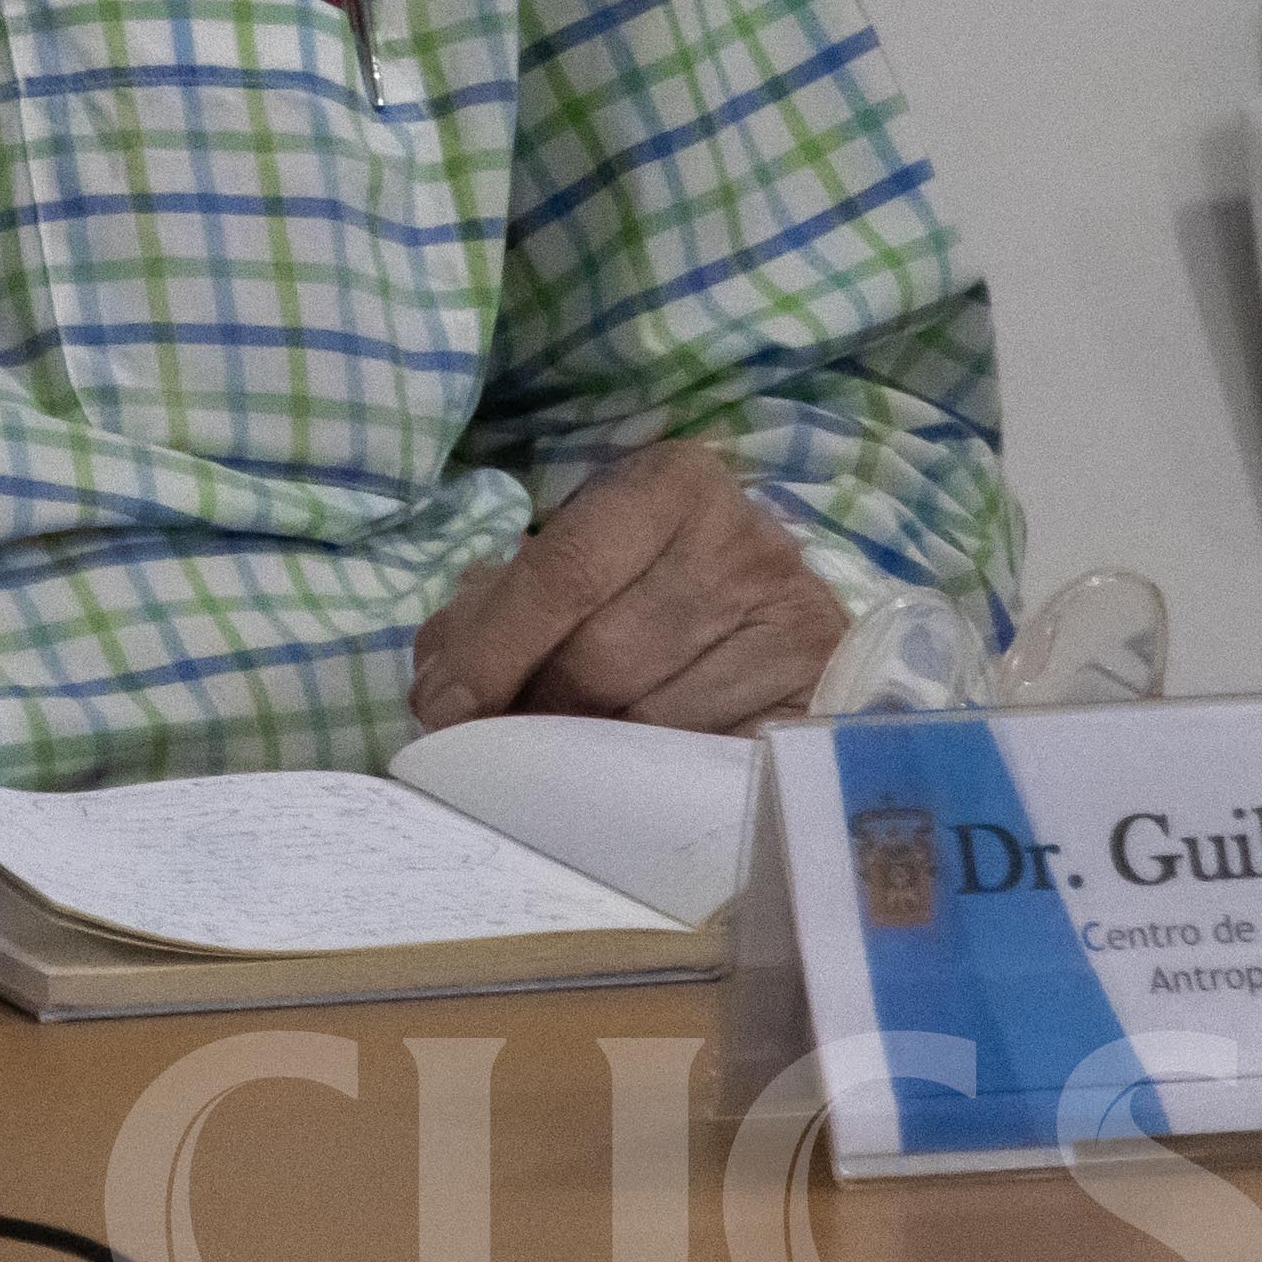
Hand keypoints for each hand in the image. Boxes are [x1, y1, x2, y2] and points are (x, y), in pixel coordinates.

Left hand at [407, 444, 836, 731]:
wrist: (774, 603)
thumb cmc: (648, 576)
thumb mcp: (570, 564)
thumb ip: (491, 610)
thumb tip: (440, 689)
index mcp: (671, 485)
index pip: (563, 572)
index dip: (492, 648)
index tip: (443, 706)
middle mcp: (744, 541)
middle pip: (603, 657)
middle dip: (534, 708)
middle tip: (499, 737)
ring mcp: (796, 618)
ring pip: (653, 721)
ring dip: (588, 751)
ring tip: (563, 753)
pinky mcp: (820, 694)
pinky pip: (711, 758)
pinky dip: (655, 776)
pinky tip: (630, 772)